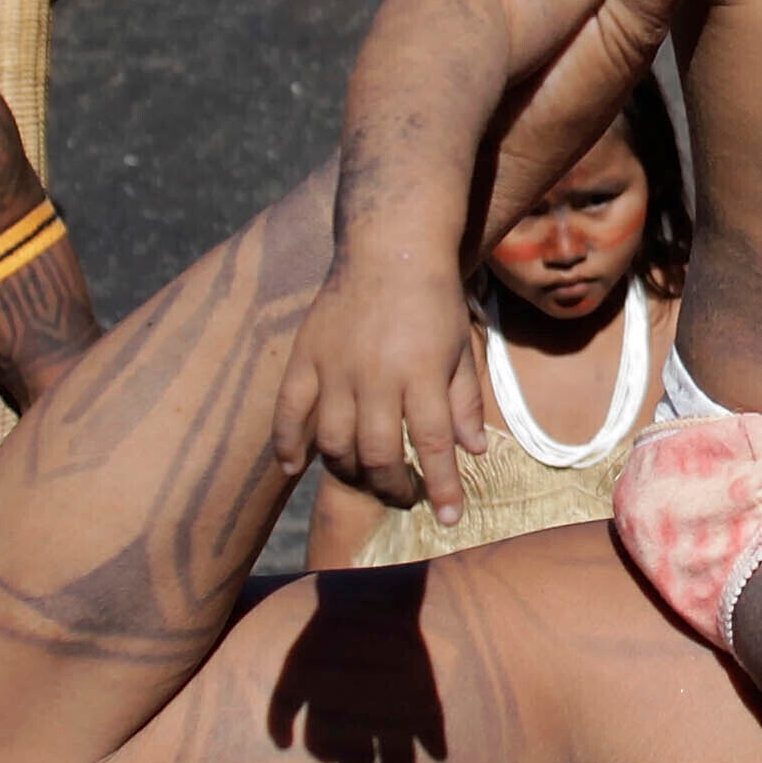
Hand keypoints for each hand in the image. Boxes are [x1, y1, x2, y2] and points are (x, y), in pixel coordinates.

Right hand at [283, 258, 483, 517]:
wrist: (391, 244)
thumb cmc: (434, 299)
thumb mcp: (460, 348)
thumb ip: (465, 402)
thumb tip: (473, 454)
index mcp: (421, 371)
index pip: (433, 445)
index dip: (443, 488)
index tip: (449, 518)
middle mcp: (376, 374)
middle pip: (378, 452)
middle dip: (394, 486)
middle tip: (406, 495)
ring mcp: (336, 366)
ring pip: (334, 441)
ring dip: (349, 471)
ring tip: (365, 478)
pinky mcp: (306, 355)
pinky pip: (289, 410)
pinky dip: (288, 444)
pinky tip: (293, 468)